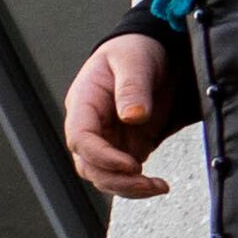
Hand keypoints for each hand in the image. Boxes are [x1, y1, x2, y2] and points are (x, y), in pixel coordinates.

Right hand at [64, 32, 186, 198]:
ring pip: (102, 175)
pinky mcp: (126, 146)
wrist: (150, 50)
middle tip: (149, 183)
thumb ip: (132, 88)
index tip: (132, 164)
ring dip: (126, 187)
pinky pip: (122, 174)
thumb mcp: (134, 61)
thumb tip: (132, 117)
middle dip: (115, 180)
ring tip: (158, 187)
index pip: (80, 138)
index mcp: (84, 103)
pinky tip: (157, 185)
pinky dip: (137, 185)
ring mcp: (107, 138)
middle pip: (87, 164)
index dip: (102, 156)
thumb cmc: (135, 51)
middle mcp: (90, 125)